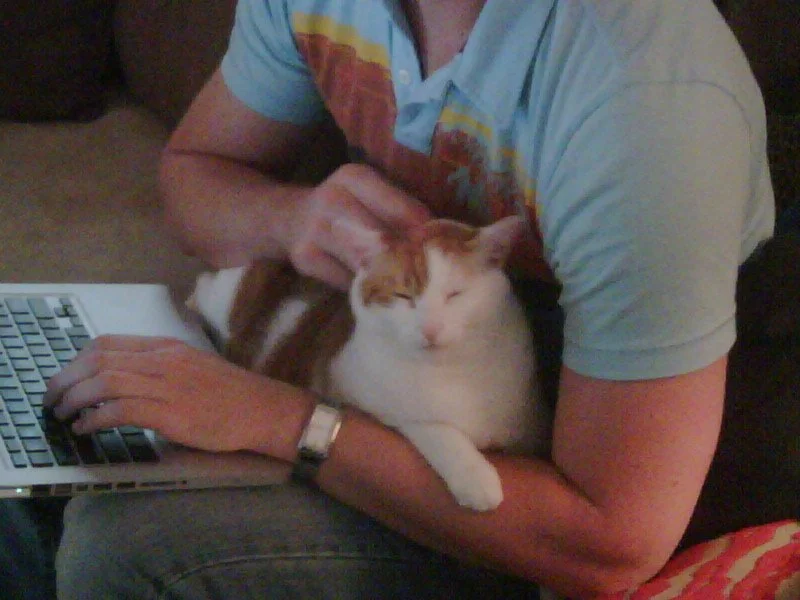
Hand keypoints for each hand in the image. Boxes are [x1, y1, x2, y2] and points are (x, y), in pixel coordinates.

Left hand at [43, 335, 311, 457]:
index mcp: (168, 347)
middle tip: (53, 400)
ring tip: (64, 416)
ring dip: (75, 400)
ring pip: (104, 382)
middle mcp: (164, 360)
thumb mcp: (194, 367)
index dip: (77, 360)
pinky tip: (88, 428)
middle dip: (65, 380)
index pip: (108, 343)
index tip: (66, 378)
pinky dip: (96, 418)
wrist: (264, 410)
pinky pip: (120, 410)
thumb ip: (161, 367)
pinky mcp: (171, 413)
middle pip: (98, 360)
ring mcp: (168, 385)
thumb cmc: (232, 394)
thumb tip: (127, 379)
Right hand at [284, 163, 430, 288]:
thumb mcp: (367, 196)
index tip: (444, 254)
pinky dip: (366, 289)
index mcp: (355, 177)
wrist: (285, 218)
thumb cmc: (343, 210)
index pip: (401, 210)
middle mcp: (332, 199)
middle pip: (383, 239)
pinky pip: (347, 281)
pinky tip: (379, 292)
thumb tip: (442, 242)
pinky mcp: (305, 259)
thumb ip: (399, 213)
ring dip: (391, 279)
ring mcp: (315, 230)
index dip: (425, 236)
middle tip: (432, 279)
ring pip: (365, 262)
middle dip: (410, 261)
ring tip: (412, 290)